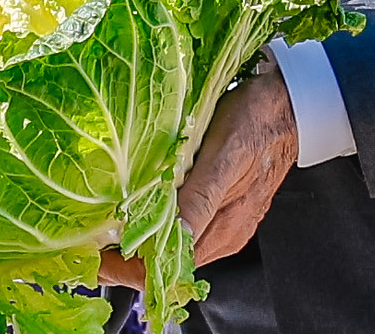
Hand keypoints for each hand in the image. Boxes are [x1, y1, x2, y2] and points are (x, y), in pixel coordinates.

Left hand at [100, 63, 297, 284]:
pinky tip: (133, 209)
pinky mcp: (219, 203)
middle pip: (165, 263)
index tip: (93, 261)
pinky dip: (154, 224)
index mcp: (222, 229)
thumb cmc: (256, 123)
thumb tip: (167, 241)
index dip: (127, 270)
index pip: (166, 270)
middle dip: (124, 259)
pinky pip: (182, 225)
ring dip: (136, 243)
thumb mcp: (223, 159)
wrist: (288, 103)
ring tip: (100, 231)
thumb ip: (198, 203)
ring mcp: (222, 220)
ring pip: (171, 245)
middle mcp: (222, 232)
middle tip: (86, 247)